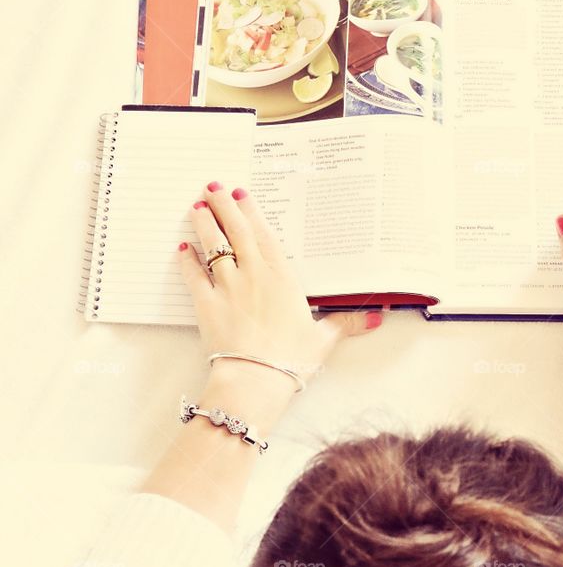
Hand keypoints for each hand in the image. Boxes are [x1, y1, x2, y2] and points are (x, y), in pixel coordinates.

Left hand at [178, 182, 381, 418]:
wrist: (256, 378)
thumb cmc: (291, 359)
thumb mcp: (323, 338)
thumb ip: (346, 323)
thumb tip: (376, 318)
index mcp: (282, 278)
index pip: (264, 235)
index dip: (251, 212)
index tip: (241, 194)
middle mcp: (253, 275)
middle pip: (236, 232)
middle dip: (223, 207)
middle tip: (213, 187)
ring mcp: (227, 287)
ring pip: (213, 247)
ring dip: (204, 224)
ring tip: (196, 206)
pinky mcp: (207, 305)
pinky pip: (193, 276)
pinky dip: (187, 260)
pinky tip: (183, 248)